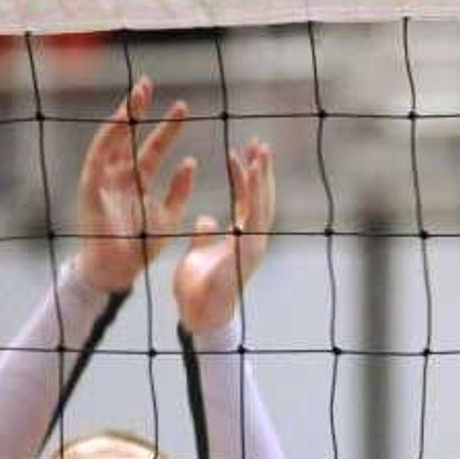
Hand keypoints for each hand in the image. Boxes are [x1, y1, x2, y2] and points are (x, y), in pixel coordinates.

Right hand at [74, 79, 196, 294]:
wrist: (117, 271)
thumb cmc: (141, 248)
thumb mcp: (168, 217)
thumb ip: (178, 191)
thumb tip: (189, 163)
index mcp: (137, 182)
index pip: (151, 147)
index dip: (165, 128)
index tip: (181, 107)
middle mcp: (119, 176)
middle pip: (130, 136)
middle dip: (139, 110)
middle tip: (150, 83)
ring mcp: (102, 179)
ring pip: (113, 139)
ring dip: (124, 115)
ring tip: (137, 92)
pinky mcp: (90, 186)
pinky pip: (98, 155)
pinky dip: (109, 137)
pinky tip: (122, 119)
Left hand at [173, 139, 275, 335]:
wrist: (199, 315)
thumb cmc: (197, 290)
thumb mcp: (199, 254)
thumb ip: (205, 236)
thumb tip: (206, 219)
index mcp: (242, 240)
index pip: (249, 203)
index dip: (248, 179)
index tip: (244, 155)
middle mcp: (253, 240)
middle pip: (262, 198)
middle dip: (262, 171)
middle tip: (260, 143)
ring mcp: (253, 244)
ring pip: (262, 201)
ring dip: (262, 174)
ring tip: (259, 148)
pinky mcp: (248, 248)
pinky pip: (252, 211)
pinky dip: (250, 188)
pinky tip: (247, 168)